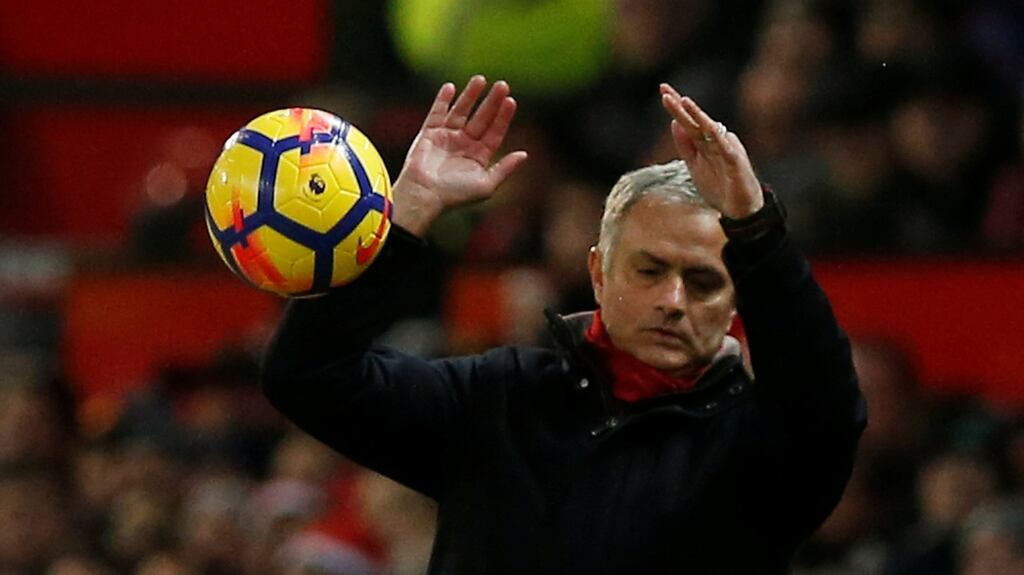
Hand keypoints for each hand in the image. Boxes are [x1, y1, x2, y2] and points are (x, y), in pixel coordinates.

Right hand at [392, 76, 528, 236]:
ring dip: (470, 95)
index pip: (495, 132)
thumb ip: (505, 169)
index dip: (503, 117)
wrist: (424, 196)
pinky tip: (451, 87)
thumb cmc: (455, 195)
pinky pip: (437, 113)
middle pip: (481, 118)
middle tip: (502, 85)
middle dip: (491, 102)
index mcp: (479, 156)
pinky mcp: (429, 134)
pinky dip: (442, 100)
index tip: (511, 101)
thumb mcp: (486, 185)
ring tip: (480, 79)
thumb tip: (525, 154)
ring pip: (461, 111)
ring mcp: (446, 137)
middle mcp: (464, 144)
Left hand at [659, 84, 762, 218]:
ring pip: (710, 129)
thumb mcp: (694, 165)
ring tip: (685, 101)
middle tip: (665, 89)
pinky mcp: (736, 162)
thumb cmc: (719, 186)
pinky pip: (726, 147)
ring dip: (697, 115)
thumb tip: (674, 123)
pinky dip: (718, 137)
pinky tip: (710, 126)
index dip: (676, 107)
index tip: (663, 91)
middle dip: (681, 105)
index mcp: (705, 142)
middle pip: (696, 120)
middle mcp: (716, 141)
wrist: (740, 209)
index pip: (688, 121)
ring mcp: (727, 149)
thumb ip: (685, 145)